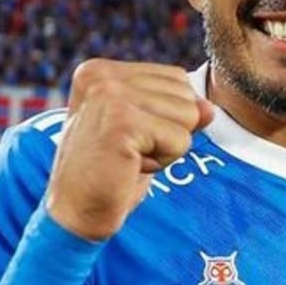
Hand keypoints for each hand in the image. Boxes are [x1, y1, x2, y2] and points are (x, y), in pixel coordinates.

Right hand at [47, 60, 213, 240]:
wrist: (75, 213)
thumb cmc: (109, 174)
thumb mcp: (146, 134)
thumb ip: (177, 113)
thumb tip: (210, 108)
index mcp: (101, 70)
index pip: (176, 78)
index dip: (165, 117)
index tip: (128, 137)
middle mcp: (102, 76)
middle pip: (185, 94)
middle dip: (169, 131)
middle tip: (128, 152)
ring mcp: (109, 95)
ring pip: (188, 115)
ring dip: (166, 148)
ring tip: (128, 159)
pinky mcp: (122, 121)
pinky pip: (181, 140)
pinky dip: (163, 162)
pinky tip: (129, 167)